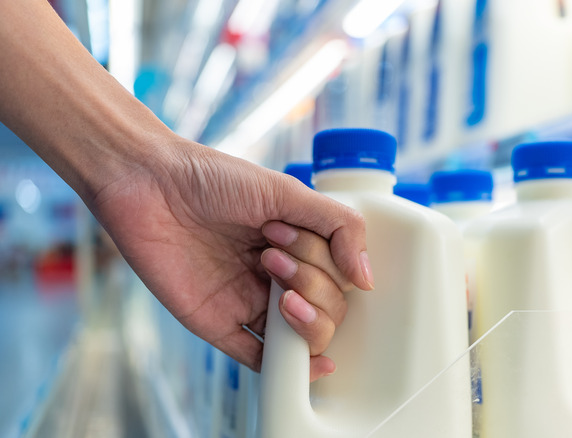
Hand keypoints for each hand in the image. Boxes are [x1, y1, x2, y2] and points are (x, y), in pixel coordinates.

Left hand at [89, 139, 371, 379]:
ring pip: (300, 339)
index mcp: (299, 245)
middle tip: (271, 250)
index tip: (287, 230)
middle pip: (328, 310)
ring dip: (304, 321)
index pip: (340, 278)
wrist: (145, 183)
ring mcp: (248, 301)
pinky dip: (282, 368)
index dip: (325, 262)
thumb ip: (339, 226)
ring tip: (272, 277)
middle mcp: (278, 276)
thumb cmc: (211, 177)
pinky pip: (256, 356)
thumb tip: (368, 278)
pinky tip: (304, 365)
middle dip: (311, 282)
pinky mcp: (217, 323)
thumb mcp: (285, 190)